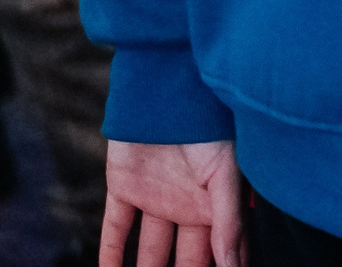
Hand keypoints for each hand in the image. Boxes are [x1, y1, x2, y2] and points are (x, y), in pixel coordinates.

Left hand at [104, 139, 242, 266]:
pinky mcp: (125, 188)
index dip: (225, 266)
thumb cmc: (209, 126)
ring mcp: (156, 197)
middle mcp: (187, 204)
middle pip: (187, 256)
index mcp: (216, 202)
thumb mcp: (227, 172)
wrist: (168, 93)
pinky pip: (116, 228)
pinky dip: (110, 253)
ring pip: (150, 248)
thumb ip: (229, 220)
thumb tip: (231, 264)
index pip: (222, 248)